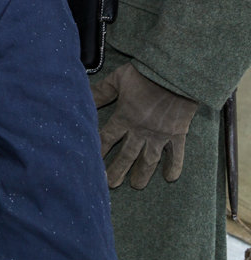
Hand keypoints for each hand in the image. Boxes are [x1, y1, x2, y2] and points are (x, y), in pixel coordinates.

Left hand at [92, 62, 197, 188]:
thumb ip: (101, 91)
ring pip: (149, 159)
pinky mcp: (178, 134)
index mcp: (124, 117)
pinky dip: (174, 166)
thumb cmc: (145, 74)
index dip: (98, 152)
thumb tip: (81, 94)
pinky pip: (177, 154)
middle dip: (118, 170)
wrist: (176, 75)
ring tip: (136, 185)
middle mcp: (141, 130)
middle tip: (111, 185)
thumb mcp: (118, 79)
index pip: (106, 139)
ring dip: (142, 173)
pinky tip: (170, 178)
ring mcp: (160, 134)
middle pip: (127, 155)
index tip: (91, 165)